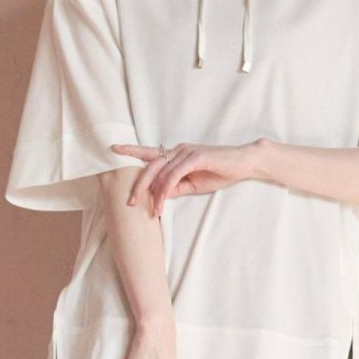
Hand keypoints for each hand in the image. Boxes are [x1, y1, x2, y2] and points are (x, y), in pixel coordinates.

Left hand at [110, 141, 261, 217]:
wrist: (244, 163)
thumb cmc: (221, 171)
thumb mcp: (194, 184)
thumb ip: (176, 188)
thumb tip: (159, 196)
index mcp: (176, 155)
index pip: (150, 153)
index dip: (131, 150)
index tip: (114, 149)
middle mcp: (178, 150)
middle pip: (150, 165)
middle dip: (138, 183)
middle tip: (131, 201)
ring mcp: (186, 152)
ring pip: (161, 171)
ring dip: (154, 193)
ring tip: (152, 209)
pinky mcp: (195, 157)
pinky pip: (174, 174)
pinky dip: (167, 188)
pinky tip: (163, 200)